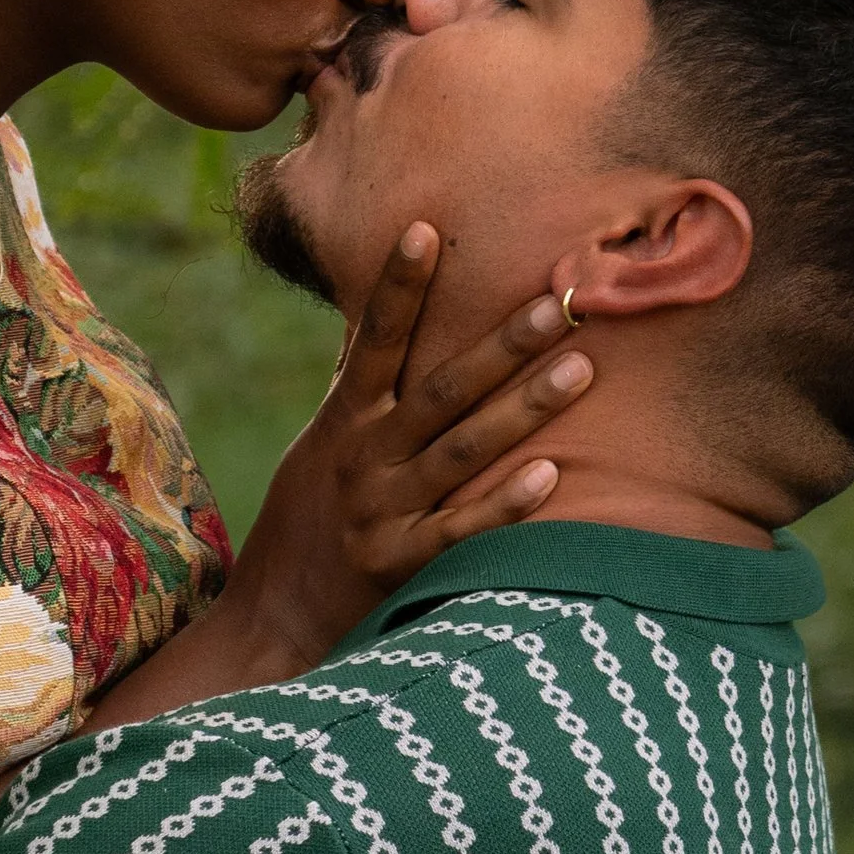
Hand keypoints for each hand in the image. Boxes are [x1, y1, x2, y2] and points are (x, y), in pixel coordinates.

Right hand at [225, 226, 589, 675]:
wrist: (271, 624)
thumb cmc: (303, 525)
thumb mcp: (318, 447)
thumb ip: (351, 386)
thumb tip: (366, 320)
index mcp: (345, 422)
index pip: (374, 339)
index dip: (399, 286)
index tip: (428, 229)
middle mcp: (365, 459)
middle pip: (443, 389)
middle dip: (504, 342)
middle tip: (562, 300)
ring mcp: (385, 513)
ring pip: (465, 450)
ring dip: (525, 408)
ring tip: (581, 366)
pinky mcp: (403, 566)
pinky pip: (463, 530)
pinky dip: (505, 503)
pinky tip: (552, 474)